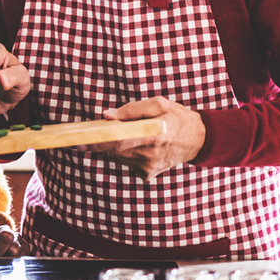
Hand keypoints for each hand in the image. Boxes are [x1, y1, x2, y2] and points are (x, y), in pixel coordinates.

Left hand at [85, 96, 205, 179]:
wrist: (199, 140)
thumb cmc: (177, 117)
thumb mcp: (159, 104)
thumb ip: (132, 110)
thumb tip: (106, 115)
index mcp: (154, 135)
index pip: (119, 141)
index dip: (98, 141)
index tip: (80, 140)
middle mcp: (150, 155)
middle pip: (114, 151)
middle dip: (97, 143)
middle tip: (80, 136)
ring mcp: (148, 168)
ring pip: (118, 157)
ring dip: (109, 146)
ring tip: (105, 135)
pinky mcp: (147, 175)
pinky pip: (126, 162)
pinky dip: (122, 153)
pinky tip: (130, 144)